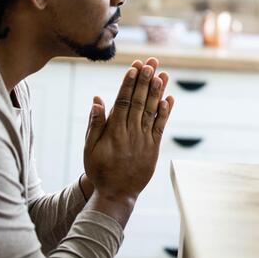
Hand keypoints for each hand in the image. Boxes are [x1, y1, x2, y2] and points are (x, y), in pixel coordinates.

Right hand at [83, 58, 173, 219]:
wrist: (117, 194)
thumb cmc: (100, 170)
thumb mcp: (90, 148)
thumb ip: (95, 123)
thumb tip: (98, 99)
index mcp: (114, 131)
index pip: (123, 101)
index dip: (130, 83)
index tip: (135, 67)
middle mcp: (131, 133)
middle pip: (139, 101)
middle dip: (146, 80)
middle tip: (151, 62)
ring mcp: (144, 140)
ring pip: (152, 111)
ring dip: (157, 91)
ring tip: (162, 74)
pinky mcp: (154, 148)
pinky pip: (161, 127)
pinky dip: (165, 112)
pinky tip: (168, 98)